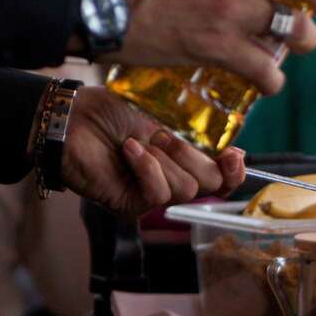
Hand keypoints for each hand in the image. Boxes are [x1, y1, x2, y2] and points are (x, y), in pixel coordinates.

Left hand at [62, 86, 244, 216]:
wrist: (75, 118)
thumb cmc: (115, 110)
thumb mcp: (169, 119)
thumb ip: (201, 139)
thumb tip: (240, 154)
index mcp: (184, 158)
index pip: (223, 180)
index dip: (234, 172)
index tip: (234, 154)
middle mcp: (171, 179)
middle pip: (210, 185)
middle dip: (192, 156)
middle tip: (163, 136)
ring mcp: (150, 194)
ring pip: (185, 189)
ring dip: (163, 159)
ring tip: (137, 141)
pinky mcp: (130, 205)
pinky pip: (157, 194)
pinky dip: (146, 168)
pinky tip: (128, 151)